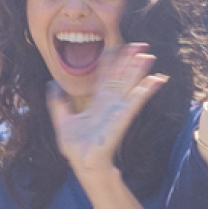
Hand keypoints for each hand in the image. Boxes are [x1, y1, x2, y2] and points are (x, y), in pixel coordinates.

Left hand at [48, 43, 165, 174]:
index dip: (110, 62)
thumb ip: (57, 102)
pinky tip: (156, 79)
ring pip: (129, 85)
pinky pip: (136, 101)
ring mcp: (117, 110)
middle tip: (139, 45)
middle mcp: (110, 104)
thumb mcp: (61, 120)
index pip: (105, 77)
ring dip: (139, 70)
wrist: (82, 163)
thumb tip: (51, 84)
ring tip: (148, 55)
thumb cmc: (75, 147)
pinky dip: (146, 90)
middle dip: (129, 61)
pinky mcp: (122, 118)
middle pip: (121, 77)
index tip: (114, 47)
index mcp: (97, 103)